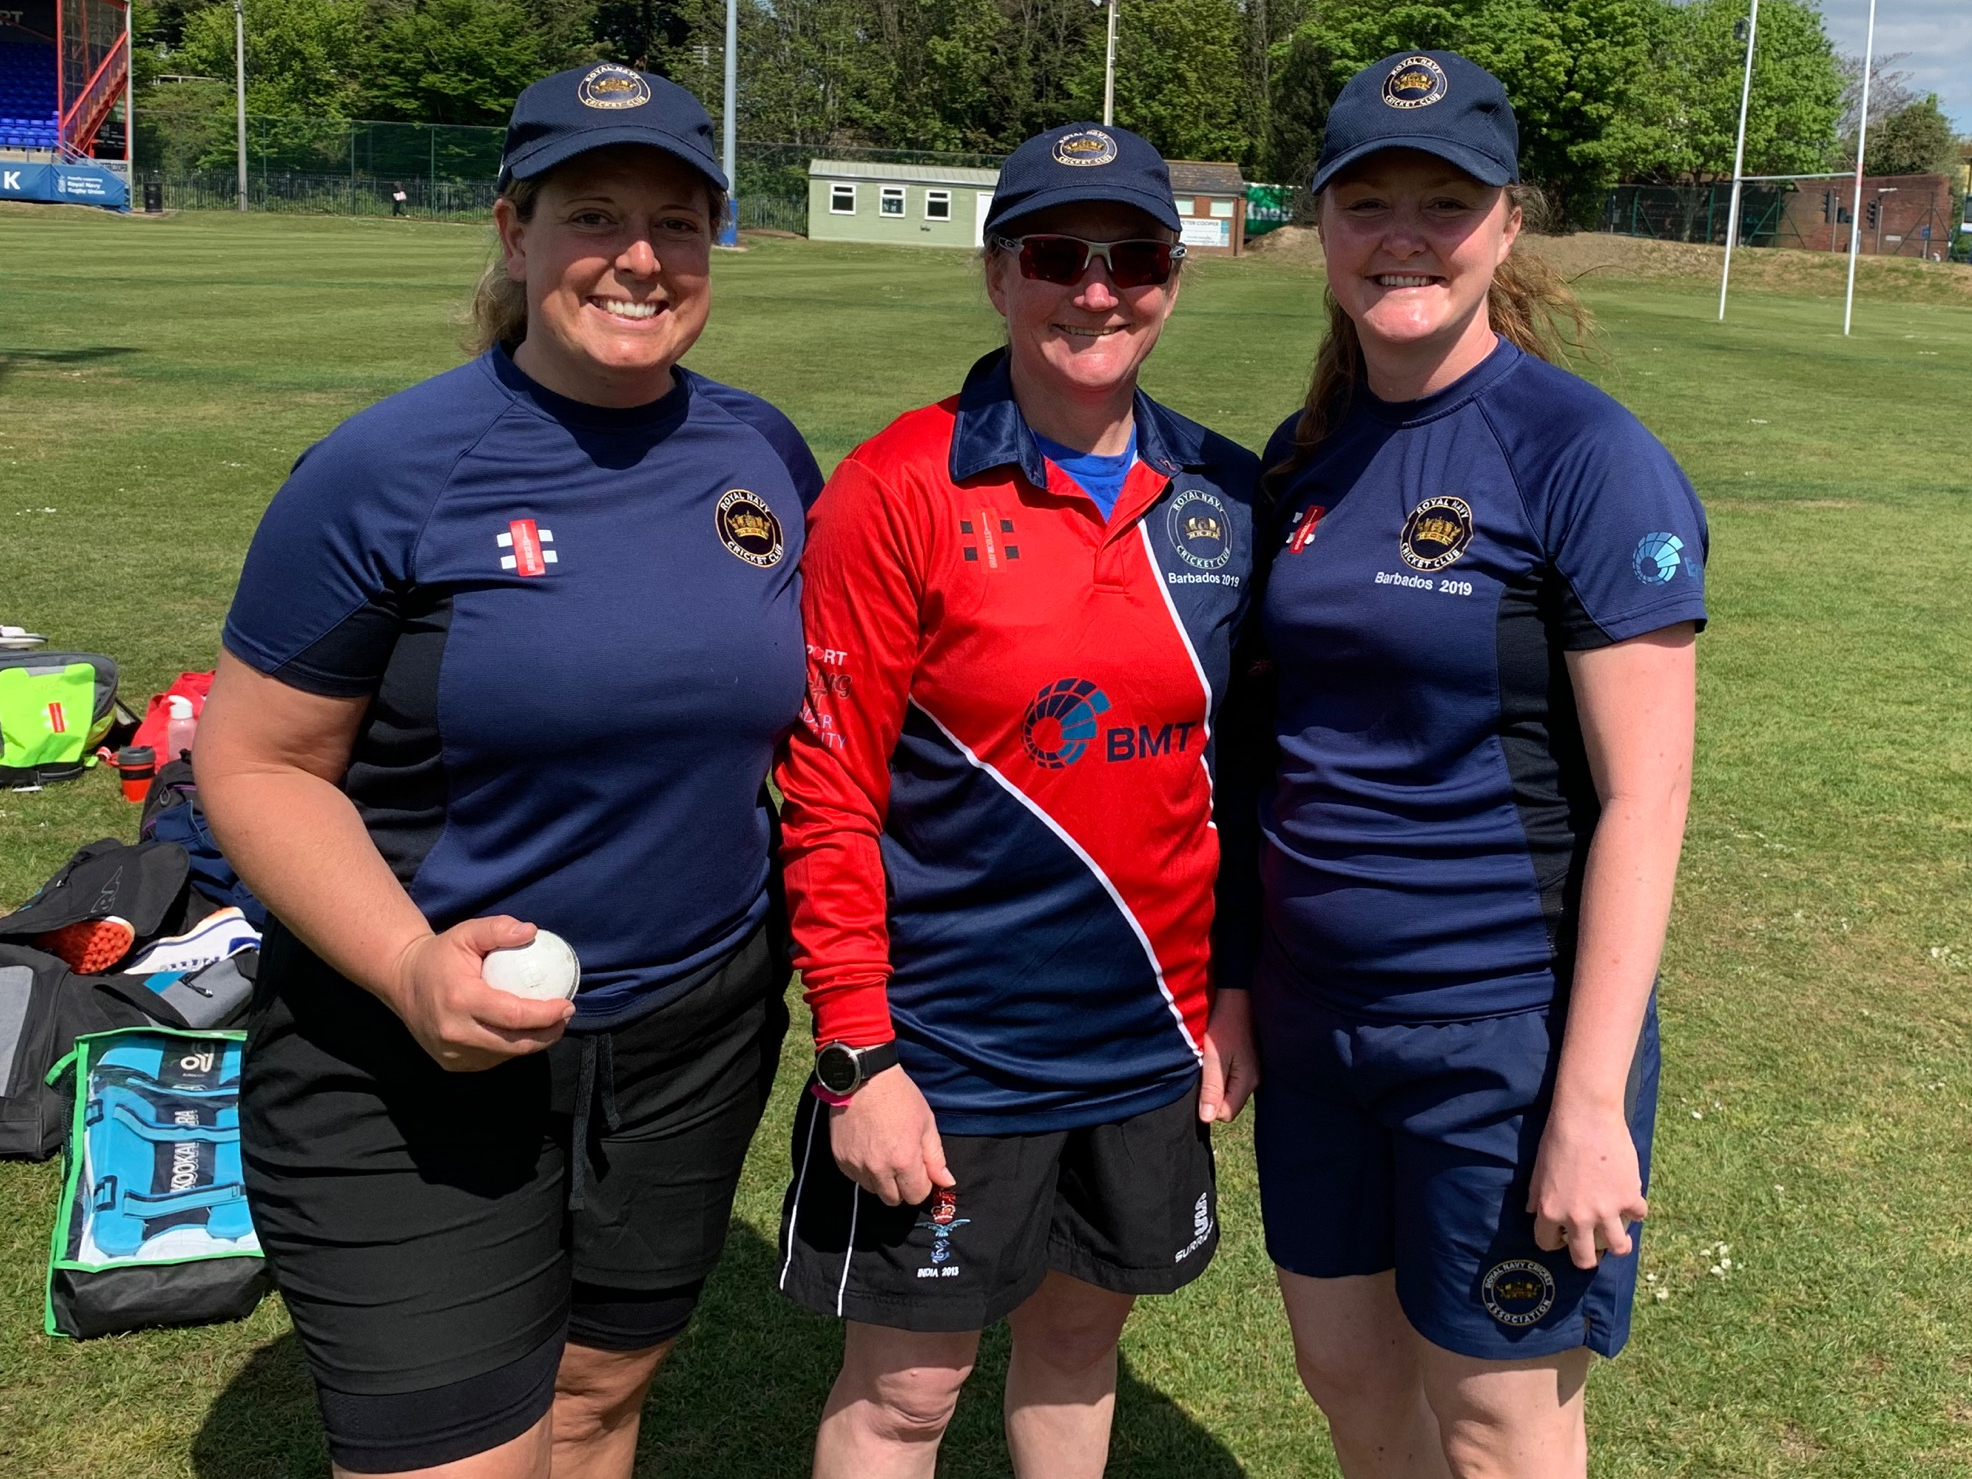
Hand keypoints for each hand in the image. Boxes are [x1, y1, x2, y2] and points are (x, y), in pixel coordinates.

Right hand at [385, 917, 574, 1071]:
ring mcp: (451, 1053)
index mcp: (460, 1000)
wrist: (402, 981)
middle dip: (547, 1034)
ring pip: (505, 1055)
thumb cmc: (439, 955)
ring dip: (531, 1043)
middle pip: (514, 1043)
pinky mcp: (451, 1064)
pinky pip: (491, 1059)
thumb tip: (532, 932)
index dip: (546, 1015)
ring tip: (549, 1024)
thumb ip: (498, 929)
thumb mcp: (466, 933)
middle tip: (565, 1017)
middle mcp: (454, 1032)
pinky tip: (520, 1032)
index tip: (567, 1005)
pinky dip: (510, 1048)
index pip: (514, 1016)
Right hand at [828, 1066, 955, 1206]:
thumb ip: (935, 1158)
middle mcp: (878, 1169)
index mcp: (903, 1161)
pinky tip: (868, 1149)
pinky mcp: (840, 1159)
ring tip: (884, 1153)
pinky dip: (863, 1171)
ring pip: (872, 1190)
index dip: (921, 1184)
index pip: (915, 1196)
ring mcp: (856, 1165)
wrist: (864, 1077)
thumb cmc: (900, 1097)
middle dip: (902, 1187)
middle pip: (893, 1200)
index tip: (919, 1169)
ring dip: (881, 1180)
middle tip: (902, 1163)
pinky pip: (855, 1178)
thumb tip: (946, 1182)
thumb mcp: (926, 1123)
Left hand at [1199, 988, 1258, 1122]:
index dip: (1208, 1105)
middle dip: (1212, 1095)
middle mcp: (1255, 1079)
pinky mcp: (1249, 1060)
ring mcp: (1254, 1070)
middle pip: (1228, 1103)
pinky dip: (1222, 1073)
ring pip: (1230, 1090)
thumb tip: (1207, 1120)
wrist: (1238, 995)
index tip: (1199, 1084)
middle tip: (1203, 1071)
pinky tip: (1218, 1057)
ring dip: (1216, 1083)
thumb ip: (1211, 1088)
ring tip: (1209, 1062)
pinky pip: (1233, 1078)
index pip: (1225, 1114)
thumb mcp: (1213, 1057)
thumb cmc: (1224, 1024)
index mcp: (1248, 1081)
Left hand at [1527, 1102, 1647, 1269]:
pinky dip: (1636, 1209)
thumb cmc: (1557, 1138)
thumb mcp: (1538, 1170)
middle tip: (1591, 1247)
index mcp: (1551, 1211)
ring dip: (1618, 1243)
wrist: (1587, 1116)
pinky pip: (1639, 1216)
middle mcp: (1578, 1218)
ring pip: (1619, 1248)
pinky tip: (1630, 1199)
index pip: (1547, 1244)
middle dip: (1586, 1258)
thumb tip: (1533, 1213)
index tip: (1561, 1236)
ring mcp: (1607, 1211)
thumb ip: (1536, 1196)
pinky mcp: (1630, 1198)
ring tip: (1618, 1235)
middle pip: (1584, 1259)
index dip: (1553, 1241)